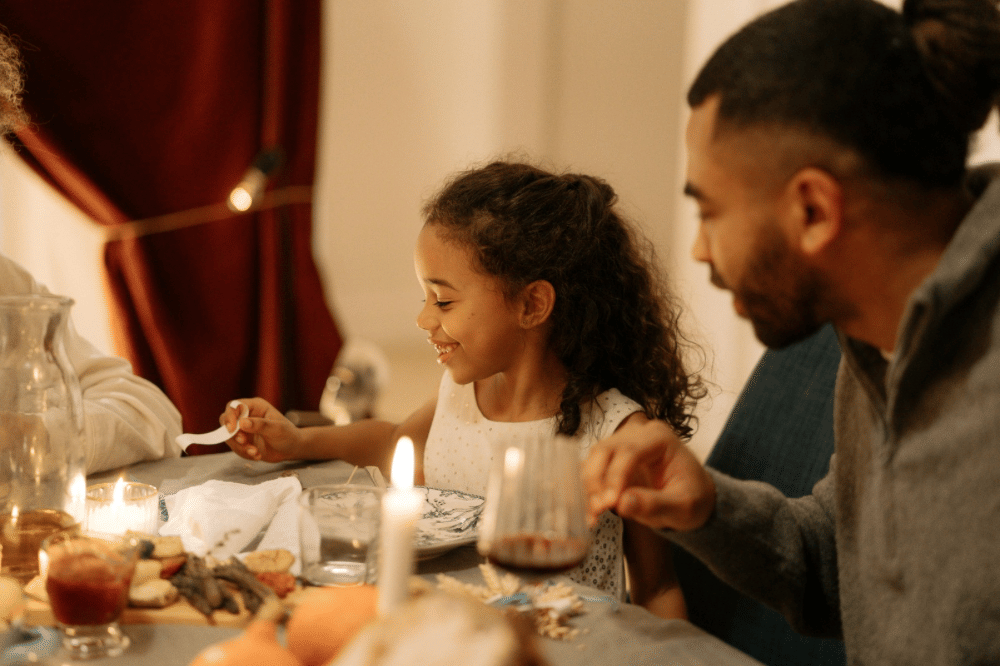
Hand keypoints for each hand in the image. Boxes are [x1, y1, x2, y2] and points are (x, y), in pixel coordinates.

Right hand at [220, 397, 301, 462]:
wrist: (291, 449)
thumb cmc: (288, 434)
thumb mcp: (277, 429)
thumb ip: (260, 425)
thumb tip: (242, 422)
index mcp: (255, 406)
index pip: (234, 406)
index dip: (230, 416)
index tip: (232, 429)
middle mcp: (246, 416)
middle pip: (226, 420)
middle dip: (232, 434)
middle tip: (243, 442)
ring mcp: (243, 429)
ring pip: (229, 436)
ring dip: (240, 447)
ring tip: (255, 452)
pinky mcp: (243, 441)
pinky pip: (235, 447)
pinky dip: (244, 453)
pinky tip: (257, 455)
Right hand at [583, 419, 715, 531]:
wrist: (692, 498)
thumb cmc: (692, 498)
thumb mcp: (684, 507)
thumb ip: (656, 505)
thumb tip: (623, 504)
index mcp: (660, 437)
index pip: (630, 451)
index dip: (616, 477)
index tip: (610, 504)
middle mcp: (638, 434)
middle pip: (605, 449)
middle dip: (596, 481)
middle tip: (597, 510)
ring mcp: (622, 443)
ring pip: (593, 458)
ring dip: (588, 487)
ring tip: (592, 515)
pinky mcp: (612, 458)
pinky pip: (592, 469)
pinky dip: (587, 490)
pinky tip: (591, 512)